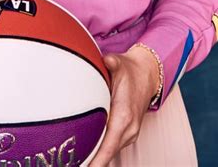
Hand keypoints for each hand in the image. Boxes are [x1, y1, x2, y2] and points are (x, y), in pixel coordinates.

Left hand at [88, 46, 159, 165]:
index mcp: (124, 117)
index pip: (108, 147)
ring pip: (109, 151)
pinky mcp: (127, 133)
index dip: (96, 161)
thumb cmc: (130, 70)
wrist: (147, 75)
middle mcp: (128, 129)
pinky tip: (87, 153)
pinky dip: (100, 151)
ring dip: (95, 158)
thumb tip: (106, 60)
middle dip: (91, 161)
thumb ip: (111, 63)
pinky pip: (111, 146)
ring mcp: (129, 133)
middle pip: (106, 153)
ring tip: (76, 161)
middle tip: (70, 163)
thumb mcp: (119, 63)